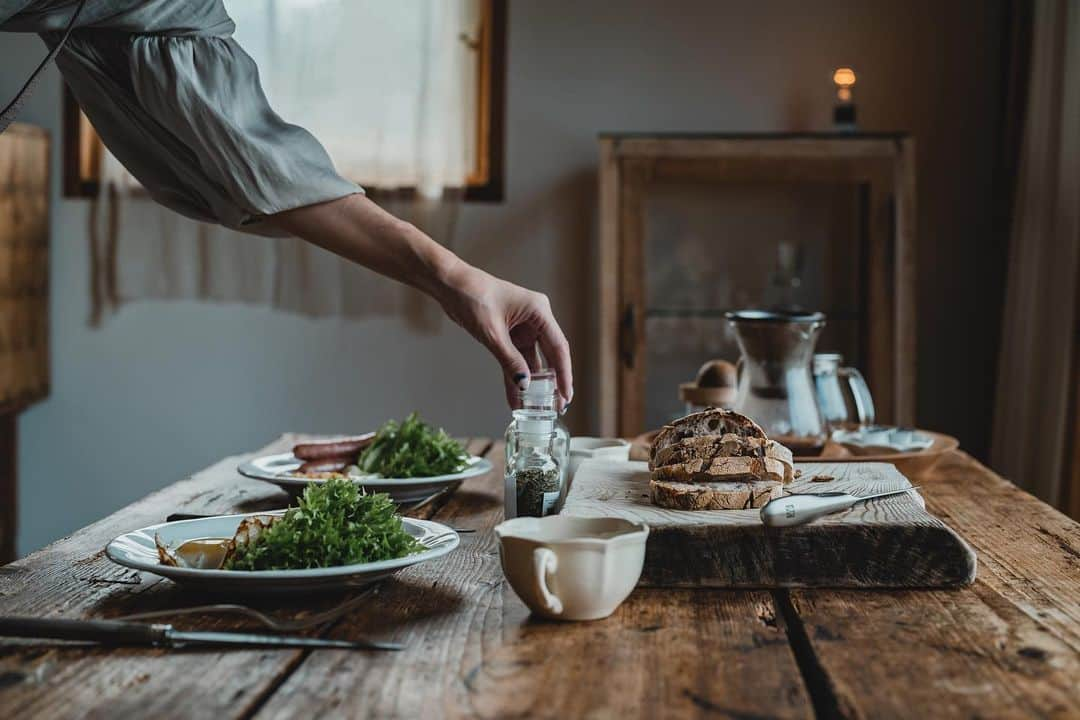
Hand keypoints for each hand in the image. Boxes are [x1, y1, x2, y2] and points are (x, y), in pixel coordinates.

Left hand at [438, 262, 572, 408]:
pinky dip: (515, 375)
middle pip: (550, 355)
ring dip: (532, 382)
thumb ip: (509, 359)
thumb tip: (525, 384)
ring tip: (536, 406)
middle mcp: (535, 318)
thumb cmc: (472, 297)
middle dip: (552, 381)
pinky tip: (515, 395)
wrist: (451, 286)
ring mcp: (523, 326)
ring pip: (533, 360)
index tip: (566, 394)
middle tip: (557, 405)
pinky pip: (516, 358)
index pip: (558, 347)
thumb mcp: (492, 332)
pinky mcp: (510, 333)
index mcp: (539, 311)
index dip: (564, 373)